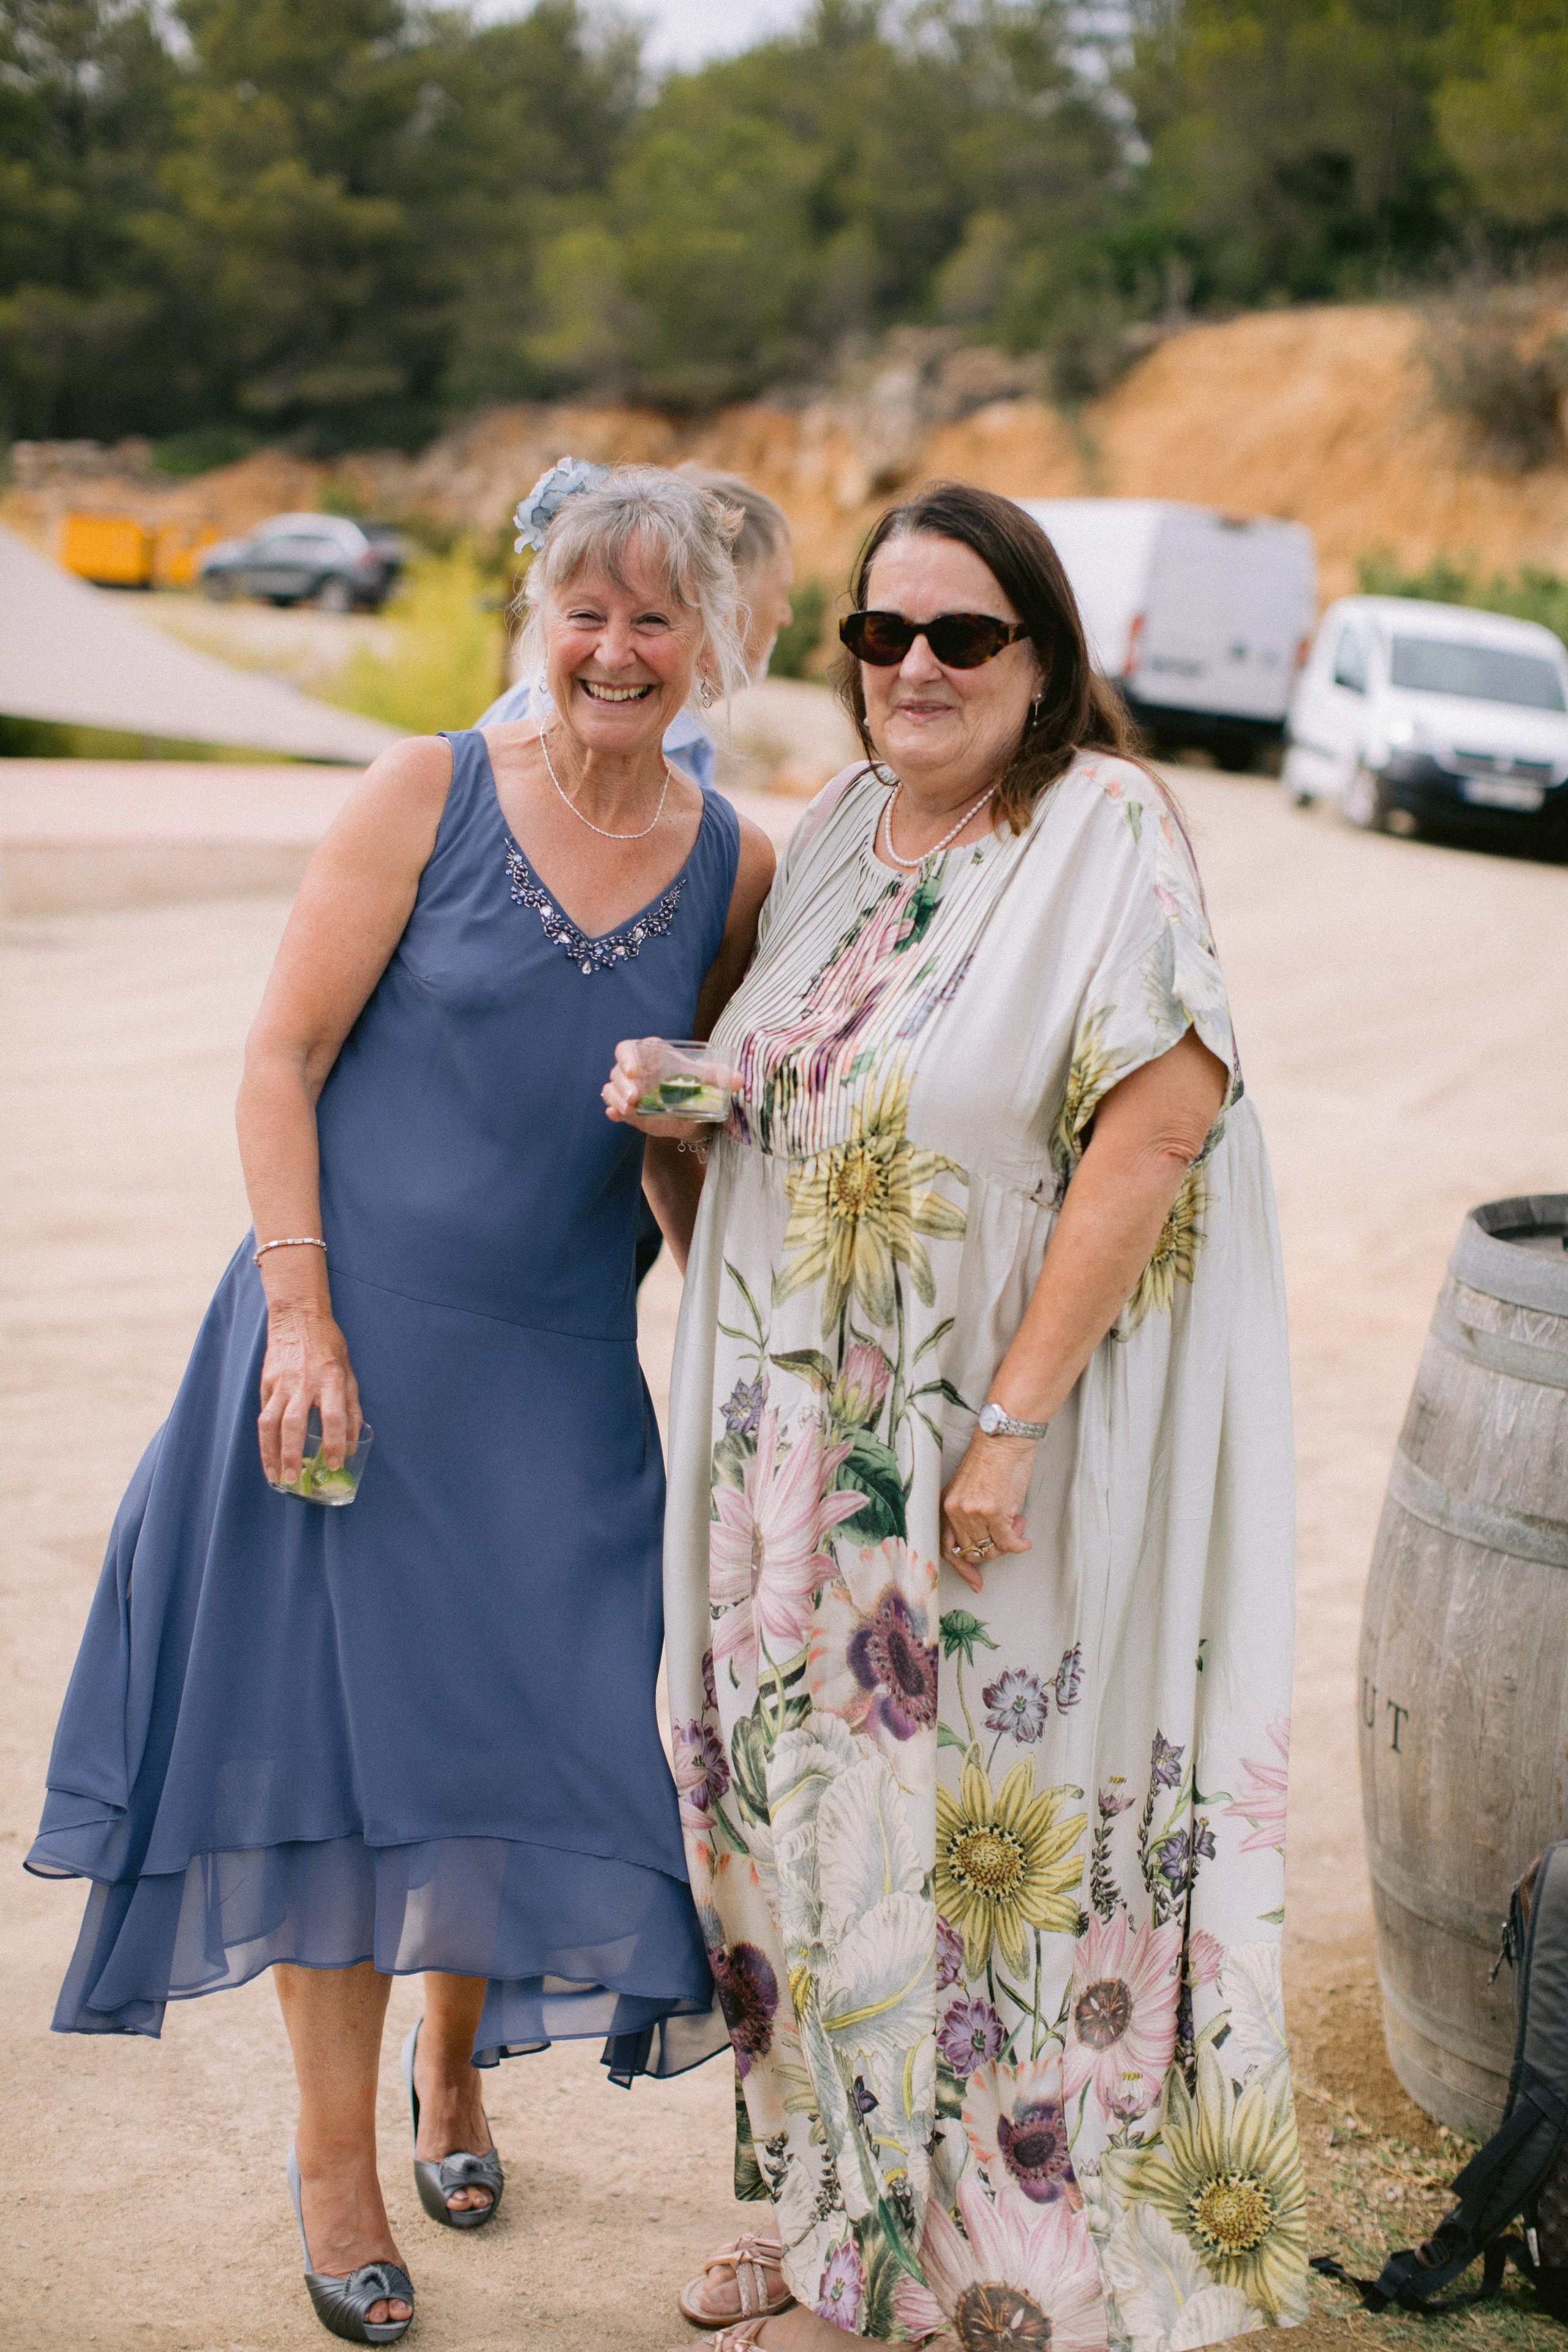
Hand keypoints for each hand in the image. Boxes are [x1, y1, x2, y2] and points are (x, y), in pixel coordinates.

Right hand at [258, 1300, 361, 1483]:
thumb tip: (353, 1442)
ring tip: (275, 1475)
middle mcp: (304, 1382)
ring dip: (270, 1452)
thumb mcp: (349, 1372)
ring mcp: (281, 1383)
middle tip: (294, 1480)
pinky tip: (268, 1456)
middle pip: (294, 1424)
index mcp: (331, 1379)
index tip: (335, 1464)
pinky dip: (264, 1439)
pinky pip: (264, 1414)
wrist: (298, 1318)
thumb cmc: (329, 1347)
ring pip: (270, 1423)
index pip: (333, 1416)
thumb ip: (352, 1407)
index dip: (335, 1443)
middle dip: (292, 1455)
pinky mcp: (266, 1383)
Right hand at [601, 1037, 740, 1137]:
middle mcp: (635, 1071)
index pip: (628, 1049)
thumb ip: (719, 1075)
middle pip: (618, 1072)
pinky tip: (617, 1115)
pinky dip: (613, 1110)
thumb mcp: (705, 1079)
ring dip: (618, 1098)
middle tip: (635, 1097)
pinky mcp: (627, 1109)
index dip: (627, 1057)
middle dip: (623, 1084)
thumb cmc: (693, 1085)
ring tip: (630, 1108)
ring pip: (612, 1089)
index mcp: (649, 1055)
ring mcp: (629, 1091)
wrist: (691, 1112)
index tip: (633, 1069)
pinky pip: (613, 1107)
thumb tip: (739, 1079)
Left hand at [940, 1432, 1034, 1592]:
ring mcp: (973, 1513)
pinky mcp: (994, 1511)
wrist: (1003, 1438)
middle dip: (993, 1550)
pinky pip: (1007, 1543)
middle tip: (1008, 1536)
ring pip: (991, 1549)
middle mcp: (955, 1511)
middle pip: (972, 1551)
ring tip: (1017, 1525)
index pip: (947, 1548)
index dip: (962, 1568)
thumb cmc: (991, 1458)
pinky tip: (1025, 1540)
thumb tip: (986, 1539)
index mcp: (946, 1505)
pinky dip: (1018, 1545)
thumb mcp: (969, 1488)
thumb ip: (970, 1513)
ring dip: (1007, 1544)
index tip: (975, 1582)